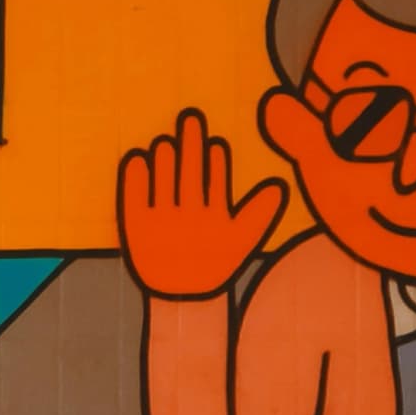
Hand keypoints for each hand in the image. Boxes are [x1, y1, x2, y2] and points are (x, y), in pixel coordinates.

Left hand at [118, 107, 287, 299]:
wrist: (180, 297)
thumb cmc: (215, 262)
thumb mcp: (242, 239)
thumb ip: (260, 212)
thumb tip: (280, 186)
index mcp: (214, 217)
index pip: (216, 181)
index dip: (215, 160)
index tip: (215, 141)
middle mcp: (187, 216)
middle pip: (189, 172)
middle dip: (191, 143)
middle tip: (189, 117)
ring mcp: (160, 221)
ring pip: (163, 180)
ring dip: (165, 158)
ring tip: (165, 139)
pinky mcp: (135, 227)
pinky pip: (135, 197)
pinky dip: (136, 177)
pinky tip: (137, 157)